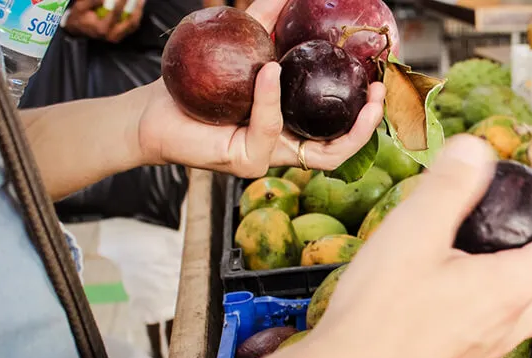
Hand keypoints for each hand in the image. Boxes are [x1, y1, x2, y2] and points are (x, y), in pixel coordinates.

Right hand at [63, 0, 145, 42]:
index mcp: (102, 29)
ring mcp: (119, 37)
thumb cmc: (80, 16)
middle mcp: (112, 36)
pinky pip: (134, 24)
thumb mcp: (81, 6)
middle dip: (134, 6)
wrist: (79, 29)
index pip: (115, 13)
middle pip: (129, 21)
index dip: (120, 2)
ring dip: (138, 9)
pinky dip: (137, 13)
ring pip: (134, 23)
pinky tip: (139, 3)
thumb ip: (94, 1)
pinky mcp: (123, 35)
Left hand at [136, 0, 384, 175]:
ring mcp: (268, 158)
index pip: (340, 129)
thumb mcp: (239, 48)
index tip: (378, 80)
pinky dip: (271, 99)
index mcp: (290, 128)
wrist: (152, 112)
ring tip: (363, 93)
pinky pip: (268, 128)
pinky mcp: (246, 161)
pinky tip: (271, 70)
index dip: (365, 112)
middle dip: (368, 125)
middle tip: (378, 92)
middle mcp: (285, 148)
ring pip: (323, 154)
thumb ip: (265, 23)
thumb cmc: (195, 88)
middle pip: (342, 149)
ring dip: (350, 128)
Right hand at [307, 135, 531, 357]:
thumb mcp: (411, 233)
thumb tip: (476, 148)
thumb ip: (448, 186)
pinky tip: (466, 292)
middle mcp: (506, 326)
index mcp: (508, 291)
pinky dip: (508, 305)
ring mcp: (483, 351)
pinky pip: (502, 332)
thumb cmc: (378, 313)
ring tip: (510, 255)